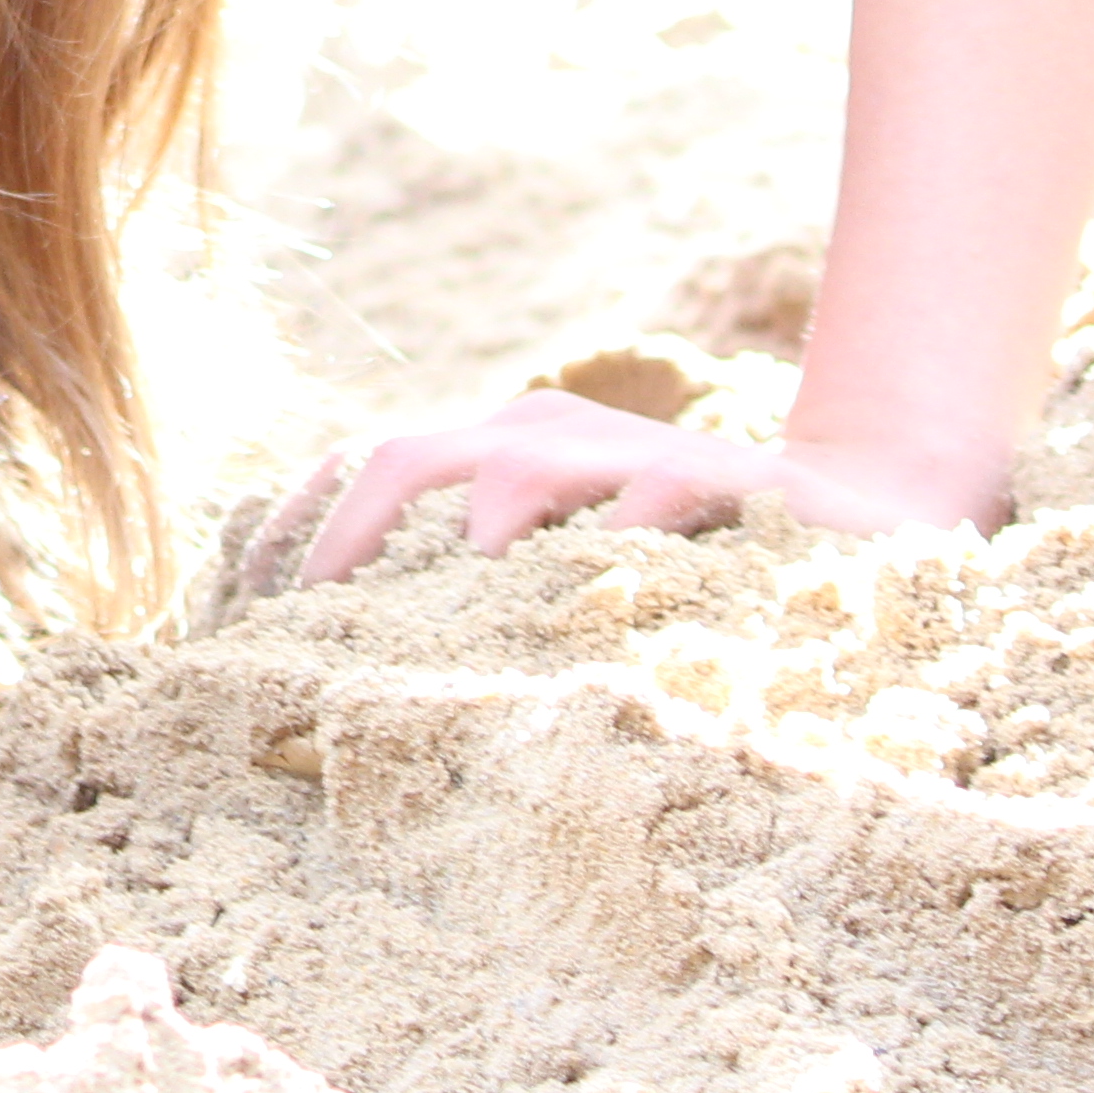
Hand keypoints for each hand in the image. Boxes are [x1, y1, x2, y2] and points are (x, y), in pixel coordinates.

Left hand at [270, 390, 1008, 589]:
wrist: (852, 512)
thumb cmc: (675, 559)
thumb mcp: (562, 562)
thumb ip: (470, 587)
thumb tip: (346, 660)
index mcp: (492, 448)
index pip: (359, 466)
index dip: (292, 526)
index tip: (241, 604)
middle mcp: (542, 432)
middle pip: (404, 457)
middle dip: (342, 535)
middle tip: (307, 622)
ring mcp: (624, 450)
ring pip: (512, 468)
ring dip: (464, 536)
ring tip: (432, 616)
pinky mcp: (717, 480)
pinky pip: (649, 495)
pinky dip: (609, 541)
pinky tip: (591, 595)